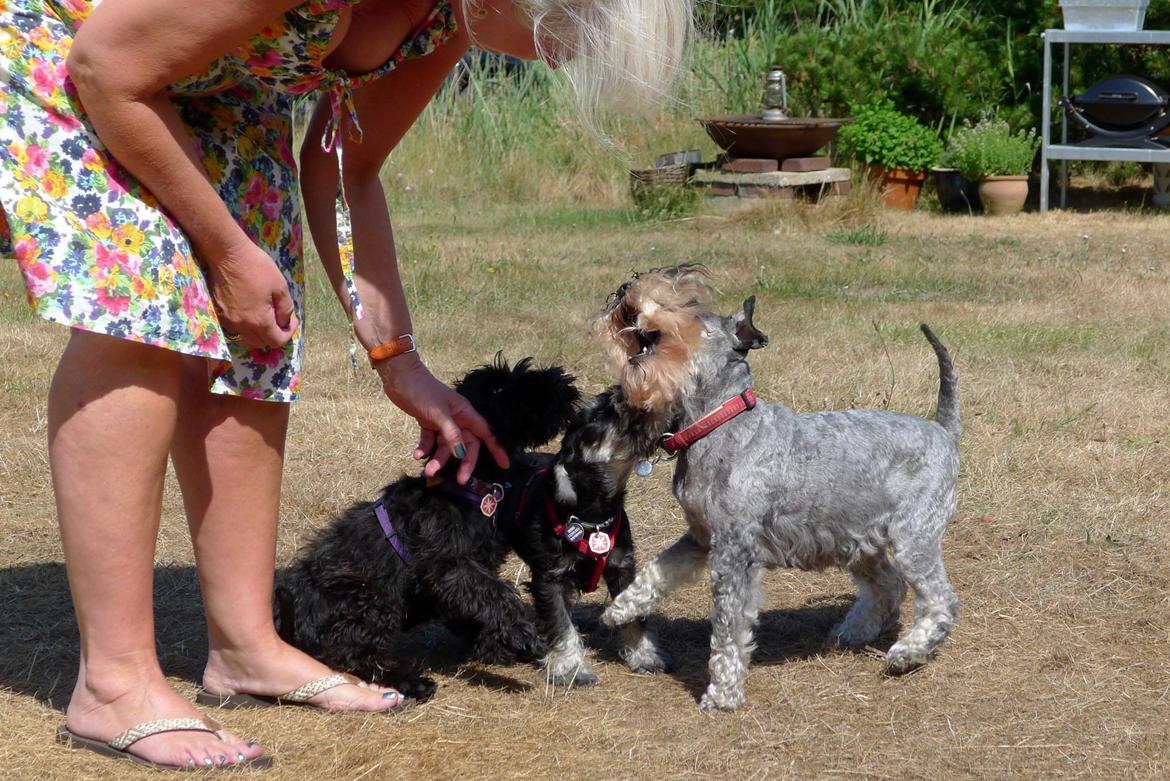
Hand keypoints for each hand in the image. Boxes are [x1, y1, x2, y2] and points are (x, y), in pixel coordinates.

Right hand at [206, 239, 298, 349]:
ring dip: (258, 333)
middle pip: (261, 343)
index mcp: (259, 321)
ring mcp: (227, 321)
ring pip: (246, 338)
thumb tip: (284, 321)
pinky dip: (244, 327)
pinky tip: (249, 313)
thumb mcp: (280, 286)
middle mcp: (241, 326)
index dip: (288, 334)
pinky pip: (234, 328)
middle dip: (273, 335)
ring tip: (265, 318)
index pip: (276, 341)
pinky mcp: (218, 313)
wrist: (227, 253)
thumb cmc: (256, 267)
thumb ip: (285, 308)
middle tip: (280, 319)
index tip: (292, 321)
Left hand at [376, 354, 508, 483]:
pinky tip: (417, 455)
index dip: (496, 448)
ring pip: (446, 446)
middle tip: (460, 480)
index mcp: (465, 413)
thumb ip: (451, 434)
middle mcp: (457, 419)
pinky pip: (430, 441)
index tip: (504, 464)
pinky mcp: (428, 423)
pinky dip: (425, 449)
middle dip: (463, 462)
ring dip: (438, 459)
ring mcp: (442, 422)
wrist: (400, 378)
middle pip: (466, 445)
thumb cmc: (423, 391)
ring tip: (428, 471)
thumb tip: (461, 454)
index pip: (485, 433)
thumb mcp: (439, 414)